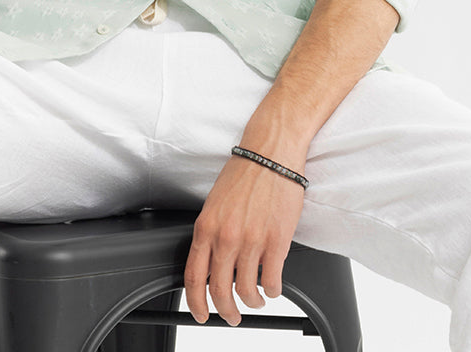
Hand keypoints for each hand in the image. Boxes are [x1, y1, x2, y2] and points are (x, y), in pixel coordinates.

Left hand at [184, 147, 305, 325]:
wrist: (270, 154)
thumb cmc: (244, 173)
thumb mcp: (215, 203)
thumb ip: (211, 233)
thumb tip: (211, 263)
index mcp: (206, 226)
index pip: (194, 277)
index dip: (195, 302)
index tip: (199, 314)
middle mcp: (226, 237)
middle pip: (220, 291)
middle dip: (225, 311)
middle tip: (232, 316)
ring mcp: (252, 241)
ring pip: (247, 291)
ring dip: (252, 303)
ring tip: (256, 300)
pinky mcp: (277, 241)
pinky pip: (272, 281)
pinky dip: (272, 291)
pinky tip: (272, 287)